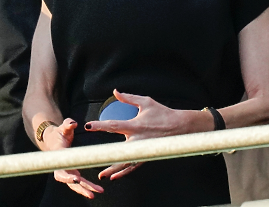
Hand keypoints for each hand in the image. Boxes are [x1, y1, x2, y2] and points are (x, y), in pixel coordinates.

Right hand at [47, 119, 104, 198]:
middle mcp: (63, 168)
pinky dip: (87, 186)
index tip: (76, 180)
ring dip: (86, 189)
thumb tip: (73, 123)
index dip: (67, 176)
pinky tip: (96, 190)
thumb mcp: (63, 127)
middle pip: (71, 182)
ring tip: (98, 192)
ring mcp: (68, 171)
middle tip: (93, 193)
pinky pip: (80, 182)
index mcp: (60, 159)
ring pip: (76, 185)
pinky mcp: (73, 172)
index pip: (61, 171)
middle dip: (81, 188)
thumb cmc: (59, 133)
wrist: (54, 139)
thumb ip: (68, 124)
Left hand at [84, 90, 213, 180]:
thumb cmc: (163, 113)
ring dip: (112, 168)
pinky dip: (124, 172)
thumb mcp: (146, 102)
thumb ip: (129, 98)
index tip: (88, 126)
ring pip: (124, 161)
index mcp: (135, 125)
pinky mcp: (147, 155)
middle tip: (90, 157)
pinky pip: (133, 166)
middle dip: (103, 153)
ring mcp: (142, 149)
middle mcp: (137, 139)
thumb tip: (115, 92)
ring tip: (102, 174)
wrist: (180, 126)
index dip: (100, 125)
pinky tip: (115, 176)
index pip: (114, 125)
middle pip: (117, 148)